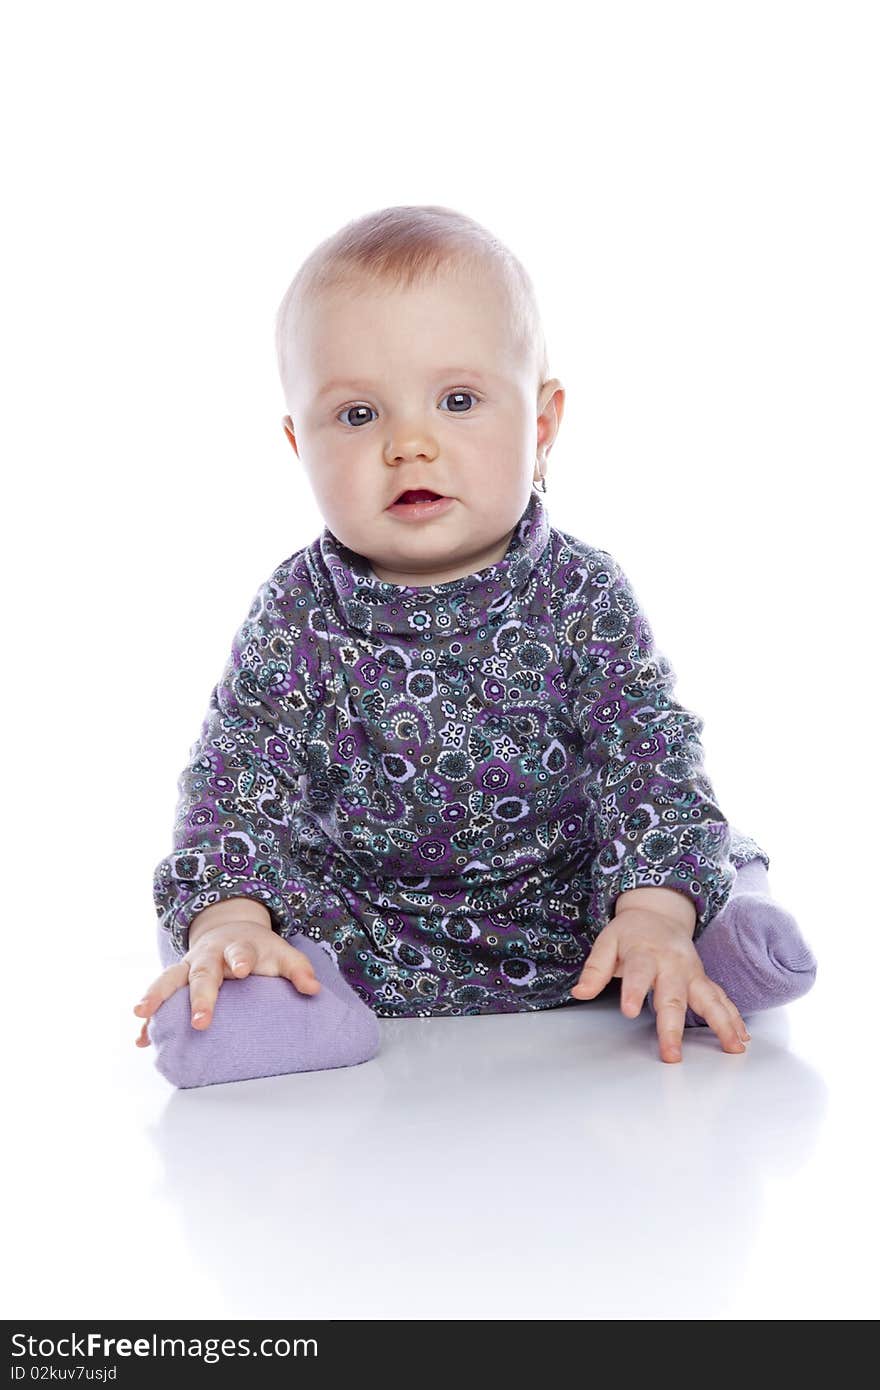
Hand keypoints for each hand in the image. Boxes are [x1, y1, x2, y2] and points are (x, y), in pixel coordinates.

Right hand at [133, 912, 320, 1047]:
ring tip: (141, 1014)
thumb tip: (313, 990)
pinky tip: (141, 1040)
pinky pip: (159, 1000)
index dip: (240, 960)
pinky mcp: (175, 981)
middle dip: (201, 996)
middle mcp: (208, 956)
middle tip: (201, 1021)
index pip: (240, 953)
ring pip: (168, 979)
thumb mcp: (281, 952)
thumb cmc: (259, 950)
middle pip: (202, 973)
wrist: (230, 929)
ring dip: (155, 996)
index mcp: (236, 948)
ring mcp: (188, 967)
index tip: (241, 970)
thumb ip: (298, 969)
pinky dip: (149, 1020)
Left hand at [570, 904, 750, 1062]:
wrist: (659, 914)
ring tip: (732, 1047)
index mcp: (644, 954)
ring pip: (708, 999)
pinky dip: (733, 1018)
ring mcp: (691, 973)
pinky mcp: (703, 980)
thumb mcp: (607, 942)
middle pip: (673, 996)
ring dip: (721, 1023)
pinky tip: (742, 1038)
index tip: (628, 1012)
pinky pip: (721, 999)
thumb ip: (595, 969)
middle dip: (672, 1026)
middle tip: (671, 1053)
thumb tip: (579, 992)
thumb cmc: (631, 933)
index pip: (637, 973)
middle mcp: (672, 965)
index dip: (633, 992)